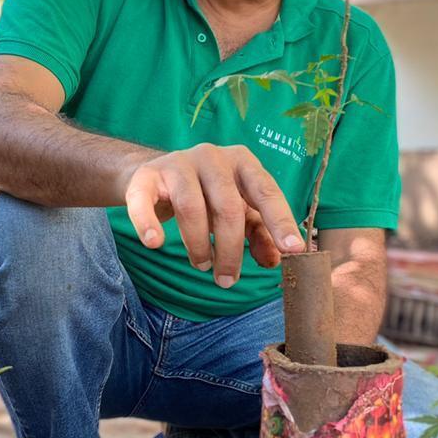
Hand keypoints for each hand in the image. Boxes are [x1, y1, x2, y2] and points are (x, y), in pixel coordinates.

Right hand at [122, 143, 304, 285]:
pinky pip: (144, 202)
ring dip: (199, 245)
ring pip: (191, 208)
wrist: (156, 176)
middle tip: (227, 280)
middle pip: (227, 207)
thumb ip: (259, 233)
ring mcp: (178, 163)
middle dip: (230, 250)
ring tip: (202, 264)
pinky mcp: (147, 176)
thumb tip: (275, 262)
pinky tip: (154, 243)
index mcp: (242, 162)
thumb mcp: (238, 210)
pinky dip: (148, 224)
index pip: (266, 191)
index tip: (292, 249)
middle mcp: (212, 156)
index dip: (280, 221)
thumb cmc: (207, 195)